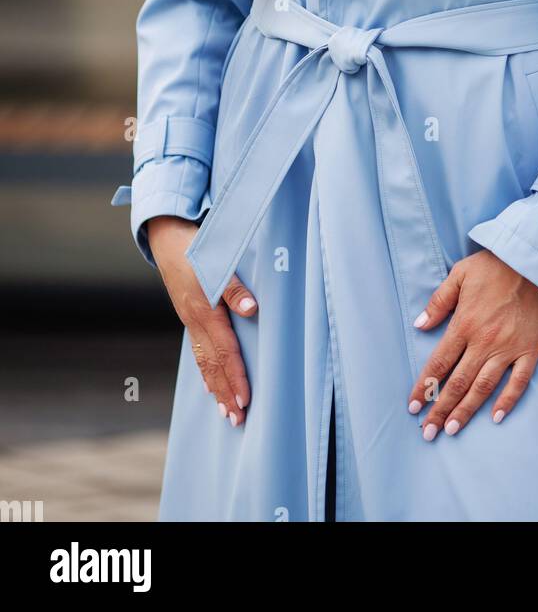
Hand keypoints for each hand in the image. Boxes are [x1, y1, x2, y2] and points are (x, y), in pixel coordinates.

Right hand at [146, 215, 257, 427]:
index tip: (245, 401)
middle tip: (238, 421)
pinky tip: (210, 386)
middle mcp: (195, 320)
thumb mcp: (217, 261)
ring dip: (216, 388)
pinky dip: (206, 371)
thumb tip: (252, 309)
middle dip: (226, 393)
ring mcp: (189, 321)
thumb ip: (235, 287)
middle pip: (213, 365)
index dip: (235, 377)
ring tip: (226, 413)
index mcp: (204, 310)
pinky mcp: (189, 317)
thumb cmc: (197, 246)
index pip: (224, 352)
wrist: (167, 236)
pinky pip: (198, 350)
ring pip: (204, 361)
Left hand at [407, 249, 537, 439]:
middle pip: (457, 382)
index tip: (413, 407)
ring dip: (466, 410)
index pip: (439, 363)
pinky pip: (519, 381)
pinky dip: (508, 401)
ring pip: (484, 387)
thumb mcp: (460, 274)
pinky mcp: (531, 350)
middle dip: (440, 409)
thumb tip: (419, 325)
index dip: (424, 387)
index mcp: (464, 324)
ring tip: (452, 430)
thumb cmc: (496, 265)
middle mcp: (484, 342)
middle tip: (428, 432)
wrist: (536, 261)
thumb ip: (439, 302)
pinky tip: (496, 417)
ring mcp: (509, 348)